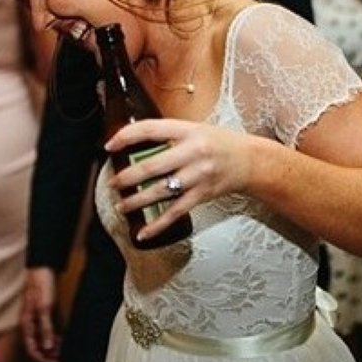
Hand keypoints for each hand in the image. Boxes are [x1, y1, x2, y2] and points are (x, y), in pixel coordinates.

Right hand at [20, 267, 60, 361]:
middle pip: (38, 345)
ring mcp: (38, 317)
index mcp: (27, 323)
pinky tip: (64, 339)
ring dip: (54, 346)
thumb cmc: (40, 284)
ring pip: (44, 338)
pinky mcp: (45, 312)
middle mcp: (31, 323)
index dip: (43, 358)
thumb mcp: (44, 307)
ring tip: (65, 350)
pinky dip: (56, 336)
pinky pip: (49, 329)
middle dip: (50, 354)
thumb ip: (46, 328)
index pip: (32, 348)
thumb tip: (48, 347)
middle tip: (63, 358)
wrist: (43, 265)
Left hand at [103, 118, 257, 242]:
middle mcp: (193, 152)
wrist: (252, 161)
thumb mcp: (196, 129)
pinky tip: (142, 232)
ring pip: (160, 191)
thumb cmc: (221, 143)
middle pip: (152, 165)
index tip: (109, 146)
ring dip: (137, 200)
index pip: (150, 129)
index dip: (126, 136)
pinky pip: (175, 212)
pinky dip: (157, 225)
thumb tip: (136, 142)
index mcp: (188, 130)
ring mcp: (198, 175)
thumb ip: (170, 135)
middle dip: (127, 176)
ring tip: (121, 205)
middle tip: (113, 183)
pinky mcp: (203, 195)